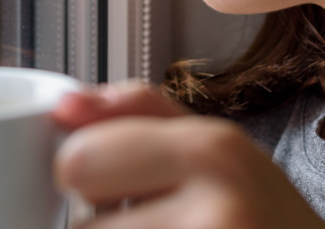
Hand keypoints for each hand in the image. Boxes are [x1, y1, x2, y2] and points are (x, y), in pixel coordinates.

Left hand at [52, 82, 324, 228]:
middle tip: (149, 224)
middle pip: (80, 225)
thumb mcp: (216, 148)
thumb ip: (137, 112)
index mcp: (212, 151)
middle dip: (100, 226)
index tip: (117, 187)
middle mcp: (221, 212)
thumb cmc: (261, 218)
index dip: (86, 177)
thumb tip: (63, 108)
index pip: (77, 160)